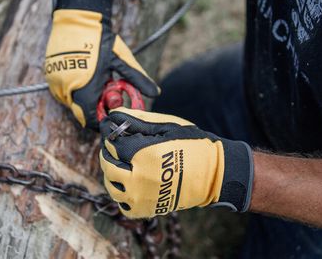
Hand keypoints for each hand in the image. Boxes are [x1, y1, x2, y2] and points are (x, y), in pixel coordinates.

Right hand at [45, 0, 158, 129]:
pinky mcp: (49, 73)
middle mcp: (66, 89)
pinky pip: (63, 90)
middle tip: (107, 88)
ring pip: (72, 101)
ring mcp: (55, 81)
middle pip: (82, 111)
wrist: (78, 16)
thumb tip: (155, 93)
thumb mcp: (121, 60)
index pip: (90, 119)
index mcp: (85, 89)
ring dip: (85, 96)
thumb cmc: (101, 38)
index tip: (112, 113)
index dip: (102, 120)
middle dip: (96, 105)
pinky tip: (85, 72)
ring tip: (96, 76)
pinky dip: (75, 87)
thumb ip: (137, 79)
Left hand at [99, 107, 252, 218]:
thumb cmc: (193, 145)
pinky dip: (122, 193)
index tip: (114, 130)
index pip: (113, 144)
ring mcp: (142, 197)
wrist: (214, 174)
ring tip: (121, 164)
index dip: (111, 135)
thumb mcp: (167, 126)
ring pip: (112, 186)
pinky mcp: (147, 209)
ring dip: (111, 173)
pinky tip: (130, 183)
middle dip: (108, 153)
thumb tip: (114, 113)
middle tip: (116, 146)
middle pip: (108, 165)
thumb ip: (138, 120)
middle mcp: (139, 178)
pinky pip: (123, 205)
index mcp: (144, 155)